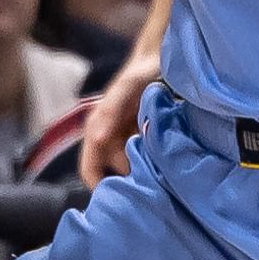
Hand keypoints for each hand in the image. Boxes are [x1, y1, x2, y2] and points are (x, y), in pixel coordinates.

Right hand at [79, 50, 159, 188]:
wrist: (161, 57)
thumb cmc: (141, 71)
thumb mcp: (127, 87)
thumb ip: (110, 109)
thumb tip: (96, 138)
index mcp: (98, 128)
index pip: (90, 170)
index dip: (100, 188)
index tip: (120, 203)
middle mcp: (109, 136)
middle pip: (112, 173)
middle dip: (127, 184)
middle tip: (152, 195)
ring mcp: (126, 137)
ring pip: (130, 167)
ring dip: (143, 176)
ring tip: (164, 183)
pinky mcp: (143, 135)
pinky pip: (144, 158)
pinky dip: (153, 165)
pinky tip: (168, 167)